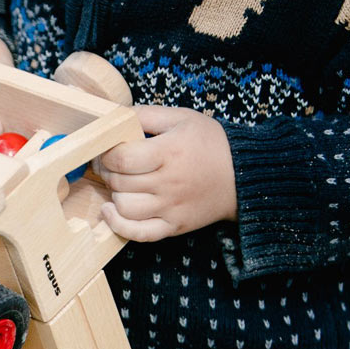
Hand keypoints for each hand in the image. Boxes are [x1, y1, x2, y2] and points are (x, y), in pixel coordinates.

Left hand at [96, 105, 237, 241]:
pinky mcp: (174, 226)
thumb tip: (114, 117)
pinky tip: (112, 211)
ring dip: (115, 195)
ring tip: (120, 184)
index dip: (106, 154)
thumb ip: (147, 115)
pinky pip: (138, 234)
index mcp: (169, 152)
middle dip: (107, 172)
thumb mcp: (182, 118)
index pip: (121, 158)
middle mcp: (169, 182)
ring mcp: (171, 207)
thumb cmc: (211, 144)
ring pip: (125, 207)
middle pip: (119, 182)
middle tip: (109, 165)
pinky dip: (119, 225)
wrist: (243, 175)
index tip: (106, 150)